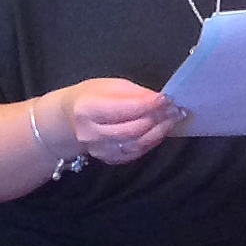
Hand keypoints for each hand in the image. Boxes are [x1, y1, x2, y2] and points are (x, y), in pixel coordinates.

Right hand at [56, 79, 181, 164]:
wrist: (70, 119)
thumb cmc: (91, 97)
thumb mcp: (109, 86)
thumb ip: (134, 93)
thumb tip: (159, 100)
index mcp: (87, 109)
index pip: (124, 109)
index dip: (149, 105)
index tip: (167, 99)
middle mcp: (91, 133)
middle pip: (133, 128)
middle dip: (158, 118)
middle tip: (175, 110)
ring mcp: (99, 150)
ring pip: (137, 143)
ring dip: (159, 131)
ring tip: (172, 119)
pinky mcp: (109, 159)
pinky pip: (136, 152)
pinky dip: (152, 141)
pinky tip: (160, 131)